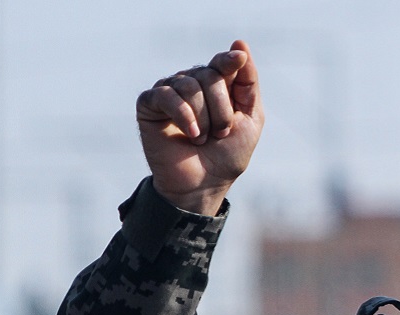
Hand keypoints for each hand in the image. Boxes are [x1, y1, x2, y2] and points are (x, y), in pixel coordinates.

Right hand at [136, 40, 262, 214]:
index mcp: (217, 86)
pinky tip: (191, 135)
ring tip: (203, 139)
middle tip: (221, 133)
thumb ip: (248, 84)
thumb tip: (240, 45)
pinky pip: (165, 95)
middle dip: (222, 109)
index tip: (238, 59)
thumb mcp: (250, 119)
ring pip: (189, 85)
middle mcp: (191, 84)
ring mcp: (170, 92)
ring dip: (204, 118)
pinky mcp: (149, 104)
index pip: (223, 63)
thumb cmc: (227, 155)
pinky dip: (183, 115)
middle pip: (209, 75)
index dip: (230, 60)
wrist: (204, 185)